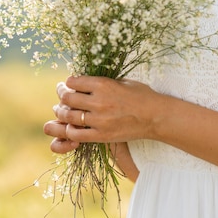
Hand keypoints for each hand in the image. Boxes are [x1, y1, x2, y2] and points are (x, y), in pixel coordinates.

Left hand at [43, 75, 157, 152]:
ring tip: (62, 110)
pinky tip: (72, 126)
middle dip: (62, 95)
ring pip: (69, 116)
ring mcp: (99, 120)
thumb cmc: (141, 95)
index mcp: (104, 84)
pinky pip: (76, 134)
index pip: (73, 81)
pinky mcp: (101, 136)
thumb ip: (102, 82)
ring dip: (62, 112)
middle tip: (62, 94)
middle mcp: (99, 101)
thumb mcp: (122, 81)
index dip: (69, 82)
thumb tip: (84, 81)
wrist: (155, 116)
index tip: (69, 83)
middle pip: (67, 98)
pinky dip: (70, 130)